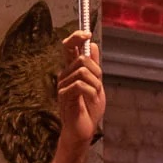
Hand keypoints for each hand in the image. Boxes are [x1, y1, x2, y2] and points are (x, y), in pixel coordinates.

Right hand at [57, 31, 104, 148]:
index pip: (69, 46)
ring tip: (95, 95)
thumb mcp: (96, 84)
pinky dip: (91, 91)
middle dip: (95, 68)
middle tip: (99, 82)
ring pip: (83, 70)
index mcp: (72, 69)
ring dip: (95, 83)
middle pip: (78, 56)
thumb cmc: (88, 109)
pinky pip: (80, 84)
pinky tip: (91, 100)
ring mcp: (62, 84)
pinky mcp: (63, 95)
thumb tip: (92, 44)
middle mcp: (65, 74)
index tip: (87, 33)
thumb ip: (94, 66)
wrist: (83, 130)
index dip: (76, 36)